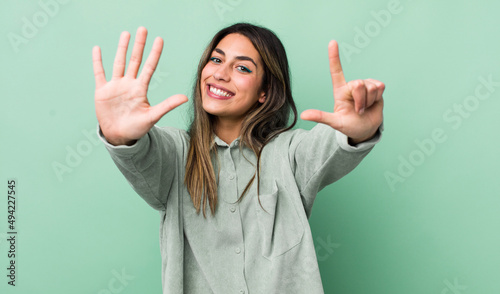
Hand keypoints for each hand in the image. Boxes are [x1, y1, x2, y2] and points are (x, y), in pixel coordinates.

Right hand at [93, 27, 187, 145]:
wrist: (119, 136)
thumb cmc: (137, 128)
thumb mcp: (153, 116)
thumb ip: (167, 105)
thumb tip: (185, 98)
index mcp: (141, 89)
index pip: (149, 67)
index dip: (154, 54)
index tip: (159, 39)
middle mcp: (129, 84)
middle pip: (135, 60)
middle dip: (139, 45)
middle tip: (143, 29)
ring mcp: (116, 86)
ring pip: (119, 63)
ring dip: (122, 48)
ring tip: (126, 34)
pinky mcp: (102, 91)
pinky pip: (99, 73)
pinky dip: (98, 61)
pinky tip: (97, 48)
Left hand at [300, 40, 383, 143]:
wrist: (366, 130)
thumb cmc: (349, 126)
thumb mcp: (334, 122)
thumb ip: (320, 117)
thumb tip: (303, 115)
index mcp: (340, 90)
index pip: (336, 71)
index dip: (334, 56)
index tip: (332, 42)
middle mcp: (352, 85)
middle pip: (358, 84)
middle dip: (361, 100)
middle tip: (358, 110)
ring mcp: (365, 85)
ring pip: (370, 86)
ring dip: (369, 101)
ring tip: (364, 107)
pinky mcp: (376, 86)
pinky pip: (380, 86)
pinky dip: (378, 98)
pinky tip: (373, 102)